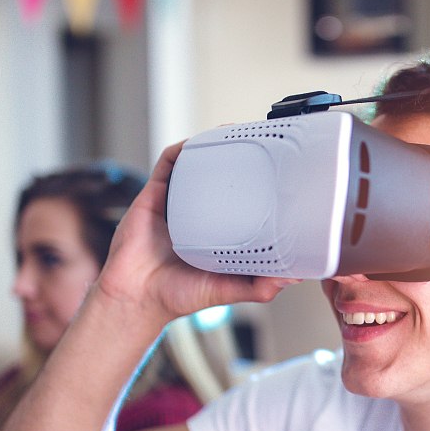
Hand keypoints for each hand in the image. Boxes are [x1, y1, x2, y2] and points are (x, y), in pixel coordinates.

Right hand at [97, 140, 299, 326]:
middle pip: (219, 180)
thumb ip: (259, 286)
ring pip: (196, 167)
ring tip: (234, 134)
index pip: (242, 204)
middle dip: (237, 161)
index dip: (259, 189)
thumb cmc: (178, 295)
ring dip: (212, 148)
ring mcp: (175, 203)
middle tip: (260, 145)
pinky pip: (168, 164)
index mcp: (215, 234)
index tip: (279, 177)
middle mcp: (196, 215)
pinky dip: (183, 150)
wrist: (137, 297)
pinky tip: (198, 142)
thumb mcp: (228, 290)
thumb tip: (292, 279)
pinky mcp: (154, 196)